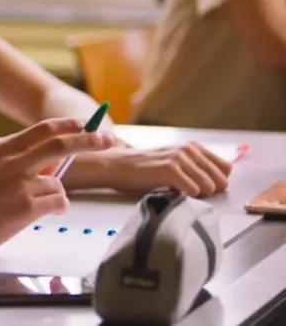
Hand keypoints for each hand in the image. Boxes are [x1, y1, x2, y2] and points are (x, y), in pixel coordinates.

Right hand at [0, 118, 113, 261]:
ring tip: (33, 207)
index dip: (68, 125)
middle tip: (106, 141)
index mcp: (2, 150)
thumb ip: (18, 163)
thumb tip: (52, 165)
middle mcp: (13, 162)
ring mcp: (20, 184)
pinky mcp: (26, 207)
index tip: (85, 125)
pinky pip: (58, 203)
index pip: (42, 130)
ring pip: (58, 183)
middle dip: (89, 141)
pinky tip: (36, 215)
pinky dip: (55, 209)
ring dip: (55, 195)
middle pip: (61, 145)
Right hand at [79, 142, 230, 196]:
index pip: (226, 168)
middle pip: (221, 179)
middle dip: (210, 190)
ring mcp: (179, 158)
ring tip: (180, 191)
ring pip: (209, 186)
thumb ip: (196, 168)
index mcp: (192, 147)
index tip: (202, 187)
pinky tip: (173, 192)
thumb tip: (219, 184)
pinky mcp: (170, 169)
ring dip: (198, 194)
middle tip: (189, 191)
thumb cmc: (145, 169)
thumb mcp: (174, 163)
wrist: (117, 166)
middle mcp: (188, 149)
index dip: (217, 182)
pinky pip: (194, 190)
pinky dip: (188, 196)